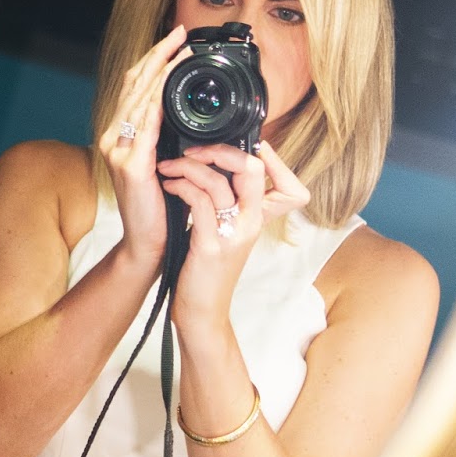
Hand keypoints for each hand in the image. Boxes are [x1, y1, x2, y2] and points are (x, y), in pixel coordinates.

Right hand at [97, 25, 187, 267]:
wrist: (149, 243)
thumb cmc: (161, 206)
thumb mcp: (163, 162)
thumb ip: (165, 135)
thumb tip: (184, 107)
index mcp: (120, 136)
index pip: (133, 87)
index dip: (151, 60)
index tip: (173, 39)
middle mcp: (112, 139)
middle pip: (133, 84)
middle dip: (157, 55)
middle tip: (178, 33)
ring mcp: (118, 151)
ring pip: (139, 98)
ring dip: (161, 71)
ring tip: (180, 51)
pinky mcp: (131, 165)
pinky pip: (146, 124)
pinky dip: (158, 99)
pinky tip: (170, 84)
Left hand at [158, 136, 311, 331]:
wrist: (202, 312)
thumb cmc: (208, 268)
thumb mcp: (226, 233)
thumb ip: (228, 206)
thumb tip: (216, 170)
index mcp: (258, 220)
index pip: (287, 184)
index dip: (270, 158)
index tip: (238, 144)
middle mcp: (251, 224)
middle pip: (252, 169)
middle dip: (221, 149)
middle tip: (193, 149)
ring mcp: (232, 235)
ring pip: (219, 181)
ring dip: (189, 165)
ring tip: (168, 165)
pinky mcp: (209, 246)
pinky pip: (199, 202)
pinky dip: (181, 185)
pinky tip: (168, 184)